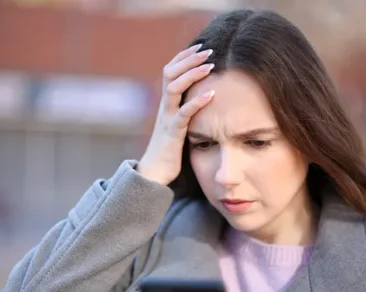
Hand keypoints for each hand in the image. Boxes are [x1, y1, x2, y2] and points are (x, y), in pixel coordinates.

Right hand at [137, 44, 215, 184]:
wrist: (154, 173)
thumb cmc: (170, 149)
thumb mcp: (179, 124)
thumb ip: (186, 109)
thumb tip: (203, 98)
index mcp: (166, 103)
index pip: (171, 71)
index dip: (184, 56)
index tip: (201, 45)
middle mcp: (164, 106)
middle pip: (170, 73)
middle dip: (189, 59)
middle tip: (208, 49)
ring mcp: (167, 118)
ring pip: (174, 88)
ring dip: (192, 74)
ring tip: (210, 66)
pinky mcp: (173, 133)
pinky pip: (183, 114)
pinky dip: (197, 102)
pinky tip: (211, 95)